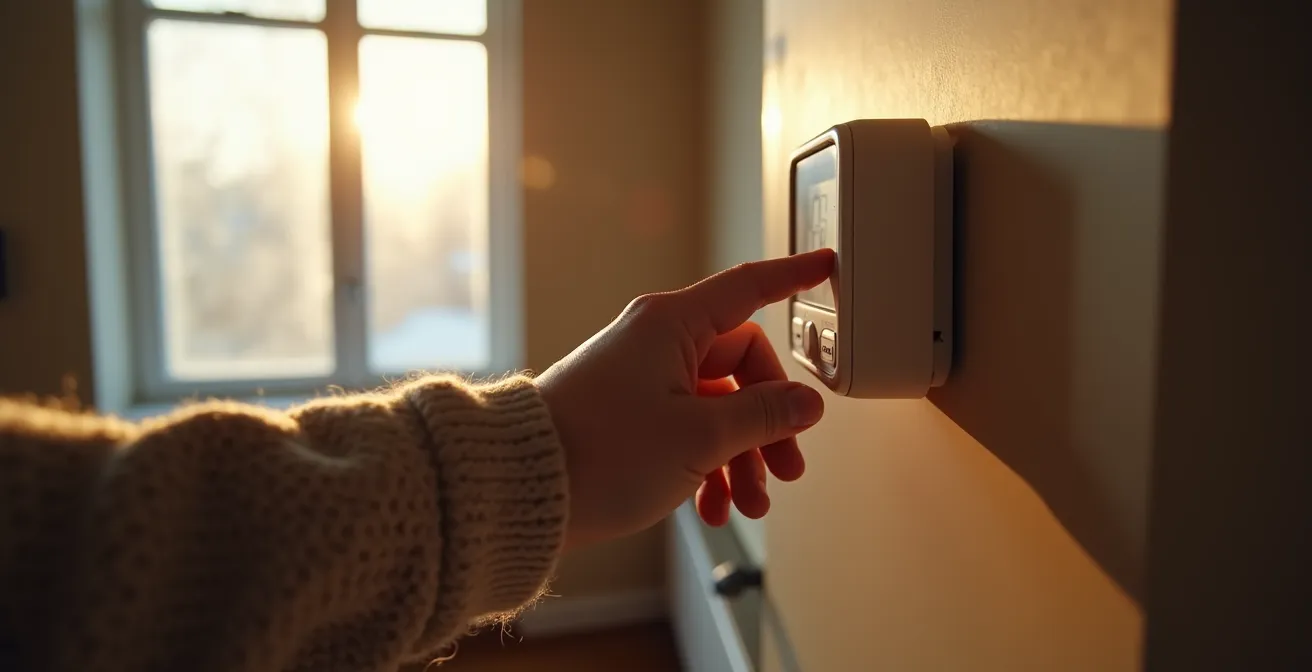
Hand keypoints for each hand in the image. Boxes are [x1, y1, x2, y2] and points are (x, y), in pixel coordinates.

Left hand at [536, 249, 834, 549]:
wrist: (521, 489)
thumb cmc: (598, 452)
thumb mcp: (701, 437)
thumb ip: (762, 417)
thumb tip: (803, 404)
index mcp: (672, 325)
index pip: (748, 288)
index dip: (791, 277)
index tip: (825, 266)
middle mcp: (655, 343)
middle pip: (740, 366)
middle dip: (769, 421)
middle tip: (786, 467)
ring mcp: (638, 379)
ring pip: (715, 407)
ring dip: (741, 456)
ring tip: (749, 502)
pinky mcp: (625, 415)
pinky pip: (684, 430)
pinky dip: (705, 466)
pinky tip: (711, 507)